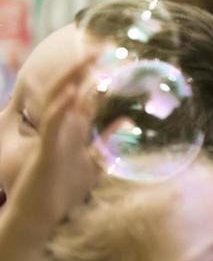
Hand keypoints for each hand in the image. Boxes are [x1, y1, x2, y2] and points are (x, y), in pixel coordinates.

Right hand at [7, 52, 100, 238]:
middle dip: (85, 67)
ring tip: (88, 59)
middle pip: (72, 89)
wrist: (38, 214)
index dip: (99, 75)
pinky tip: (72, 92)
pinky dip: (62, 106)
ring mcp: (52, 135)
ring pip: (61, 99)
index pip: (87, 95)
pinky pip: (52, 123)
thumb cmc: (64, 189)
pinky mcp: (45, 149)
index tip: (117, 57)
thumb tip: (127, 120)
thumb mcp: (95, 163)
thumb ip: (108, 141)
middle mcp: (61, 126)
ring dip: (74, 78)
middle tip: (104, 46)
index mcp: (74, 128)